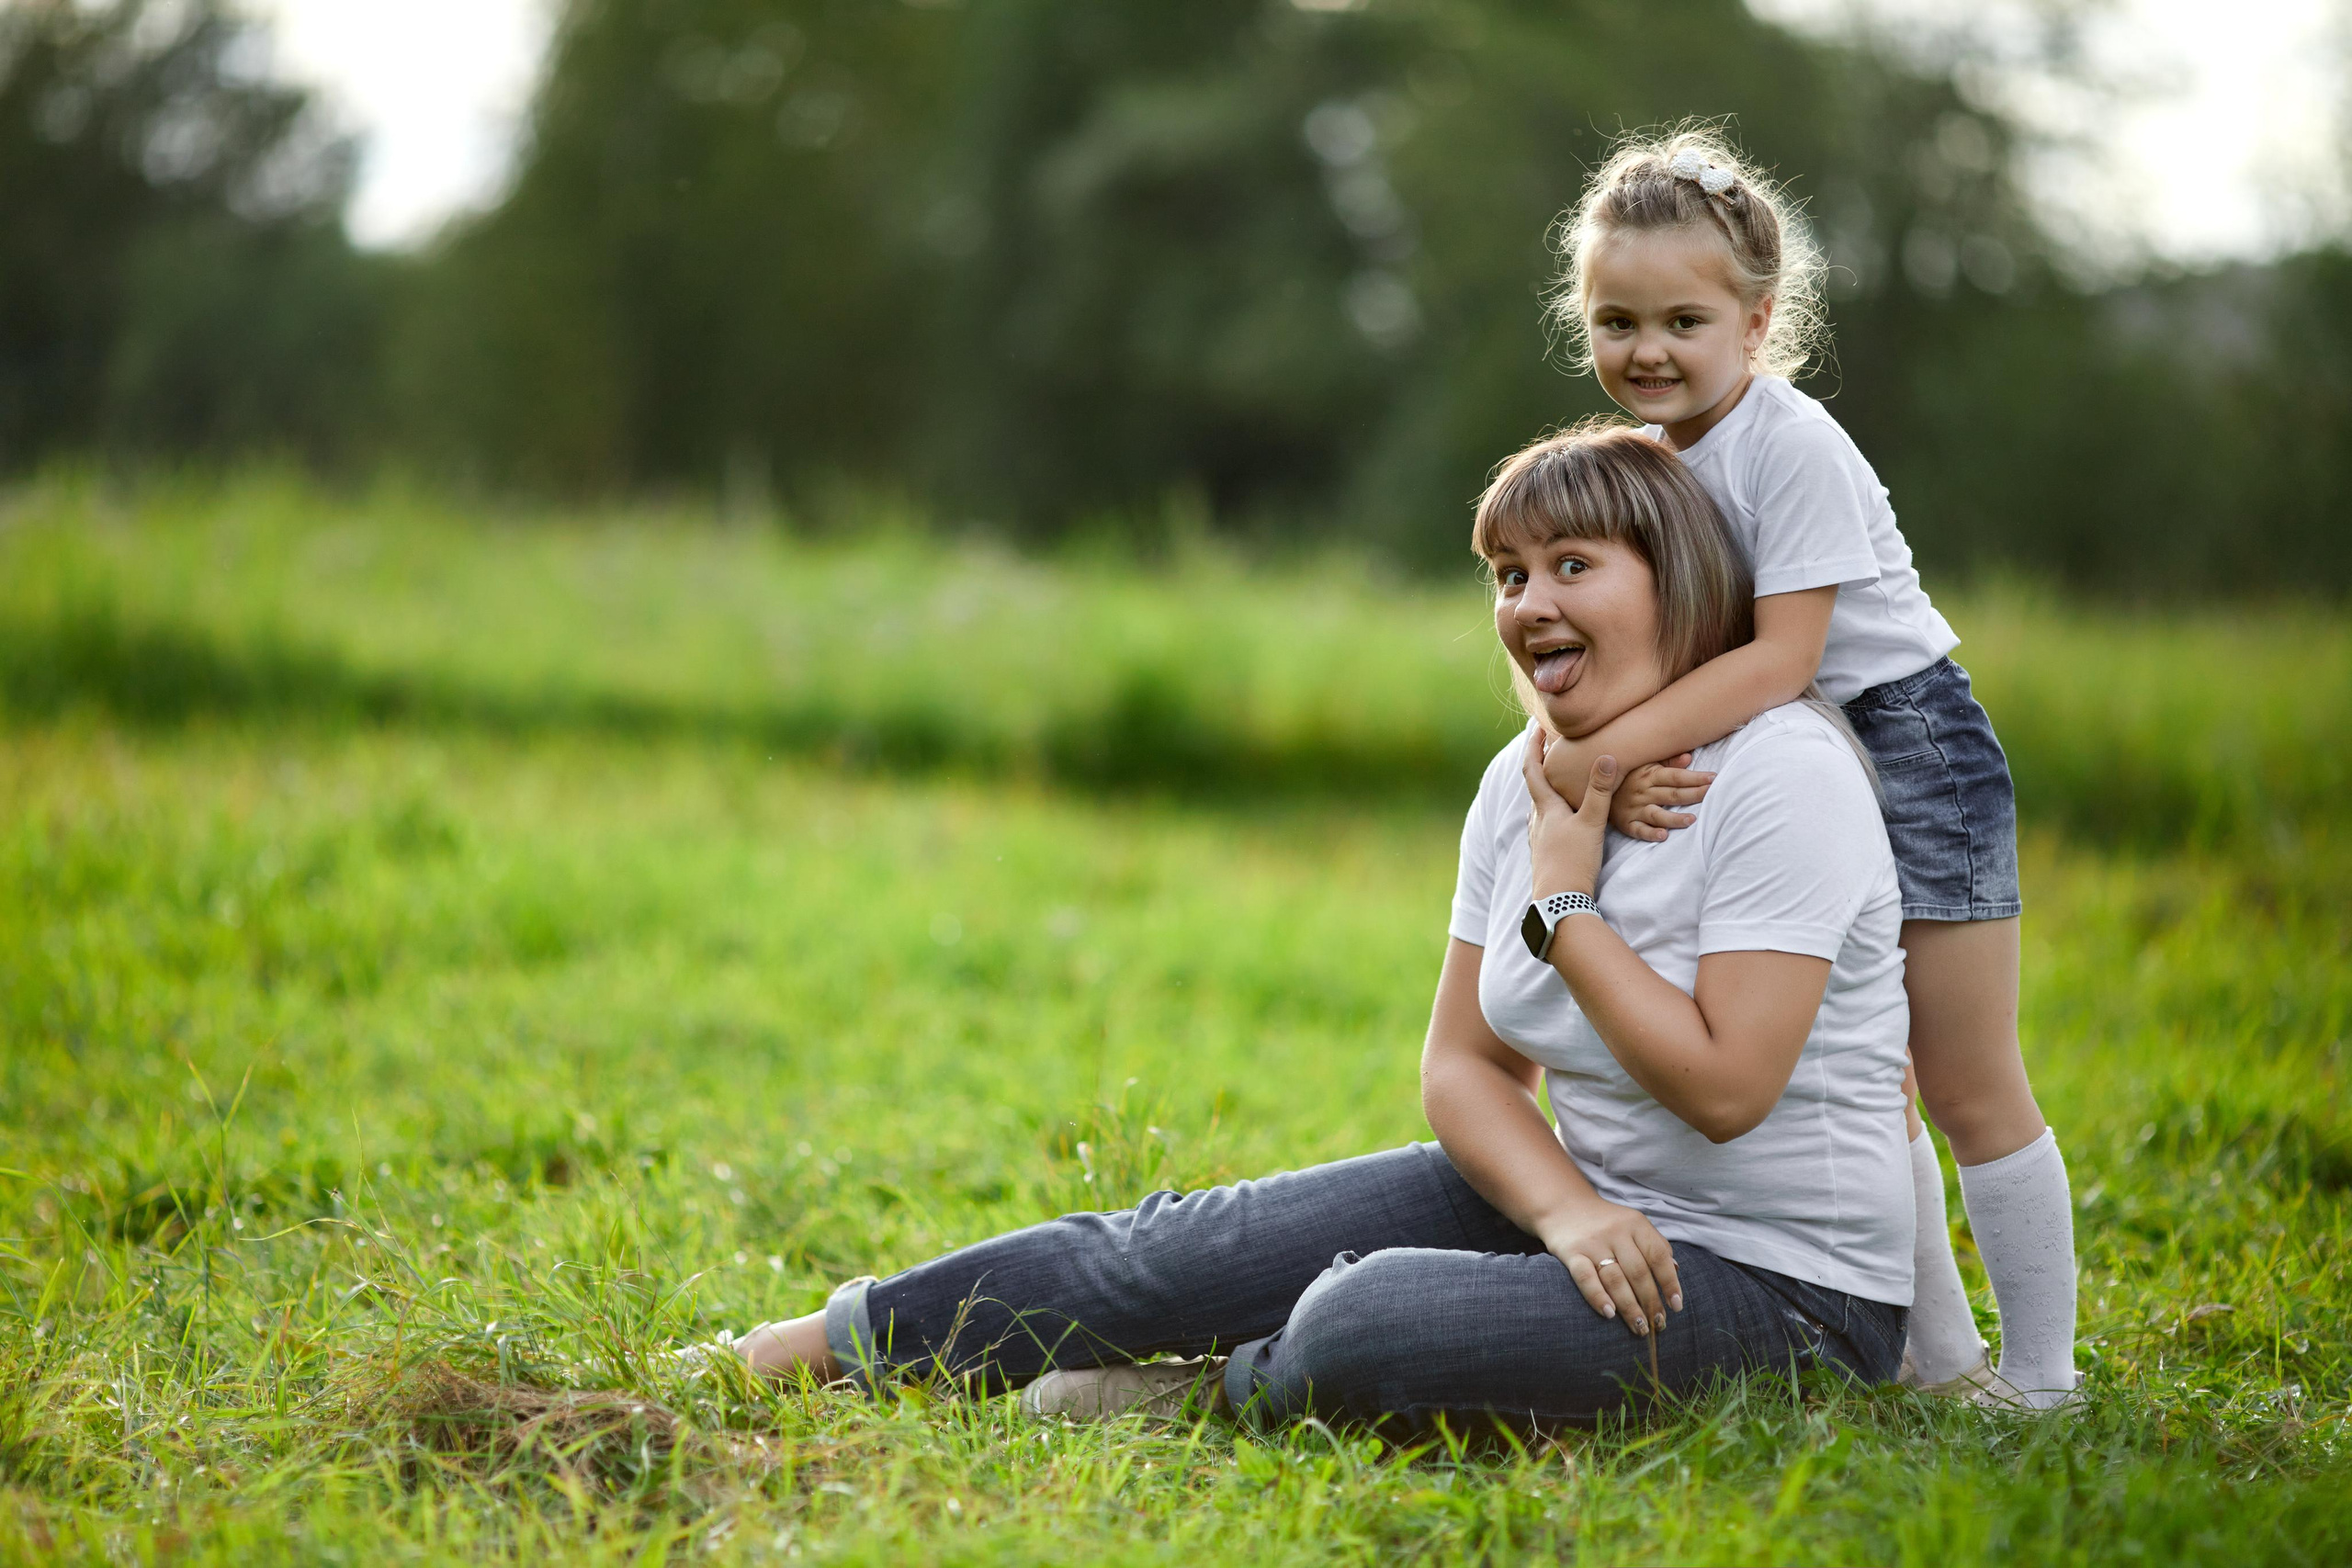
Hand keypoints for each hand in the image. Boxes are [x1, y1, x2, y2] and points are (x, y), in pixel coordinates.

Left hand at [1522, 731, 1619, 899]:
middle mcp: (1537, 820)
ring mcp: (1539, 838)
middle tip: (1549, 746)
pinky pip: (1546, 822)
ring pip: (1540, 805)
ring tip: (1557, 777)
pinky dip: (1553, 808)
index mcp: (1545, 808)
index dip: (1533, 746)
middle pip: (1535, 785)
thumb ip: (1599, 790)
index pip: (1532, 768)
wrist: (1559, 902)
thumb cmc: (1573, 861)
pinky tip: (1561, 816)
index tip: (1537, 727)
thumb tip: (1606, 756)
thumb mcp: (1591, 823)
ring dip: (1547, 787)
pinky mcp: (1545, 853)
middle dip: (1541, 763)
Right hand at [1539, 1198, 1682, 1336]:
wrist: (1564, 1205)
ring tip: (1639, 1327)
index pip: (1658, 1256)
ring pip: (1615, 1279)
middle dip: (1651, 1302)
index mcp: (1635, 1224)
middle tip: (1658, 1325)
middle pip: (1638, 1272)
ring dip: (1630, 1307)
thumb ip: (1654, 1244)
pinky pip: (1585, 1278)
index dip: (1669, 1283)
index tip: (1676, 1306)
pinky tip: (1609, 1313)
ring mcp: (1592, 1243)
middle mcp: (1615, 1232)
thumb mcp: (1633, 1223)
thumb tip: (1675, 1271)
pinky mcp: (1571, 1253)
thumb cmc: (1606, 1221)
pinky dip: (1598, 1297)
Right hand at [1610, 753, 1714, 842]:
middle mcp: (1642, 792)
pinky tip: (1663, 836)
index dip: (1695, 777)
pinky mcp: (1627, 824)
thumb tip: (1688, 757)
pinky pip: (1639, 831)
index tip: (1713, 778)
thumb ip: (1667, 761)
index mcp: (1648, 775)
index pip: (1675, 777)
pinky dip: (1650, 834)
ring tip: (1692, 820)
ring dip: (1674, 818)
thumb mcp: (1644, 763)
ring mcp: (1634, 809)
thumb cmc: (1627, 775)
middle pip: (1671, 794)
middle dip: (1694, 794)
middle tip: (1712, 793)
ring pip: (1657, 815)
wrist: (1596, 789)